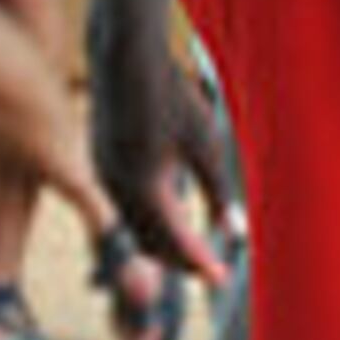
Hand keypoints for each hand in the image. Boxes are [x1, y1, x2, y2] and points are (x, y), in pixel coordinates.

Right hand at [91, 27, 239, 287]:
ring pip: (133, 228)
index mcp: (145, 186)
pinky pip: (124, 208)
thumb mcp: (205, 144)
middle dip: (182, 260)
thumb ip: (219, 191)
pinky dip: (148, 220)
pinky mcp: (100, 167)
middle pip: (150, 244)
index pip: (176, 240)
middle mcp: (117, 190)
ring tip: (195, 248)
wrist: (126, 61)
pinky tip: (172, 215)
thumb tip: (238, 231)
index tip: (222, 279)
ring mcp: (104, 178)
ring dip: (164, 242)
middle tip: (212, 270)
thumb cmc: (172, 98)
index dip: (201, 262)